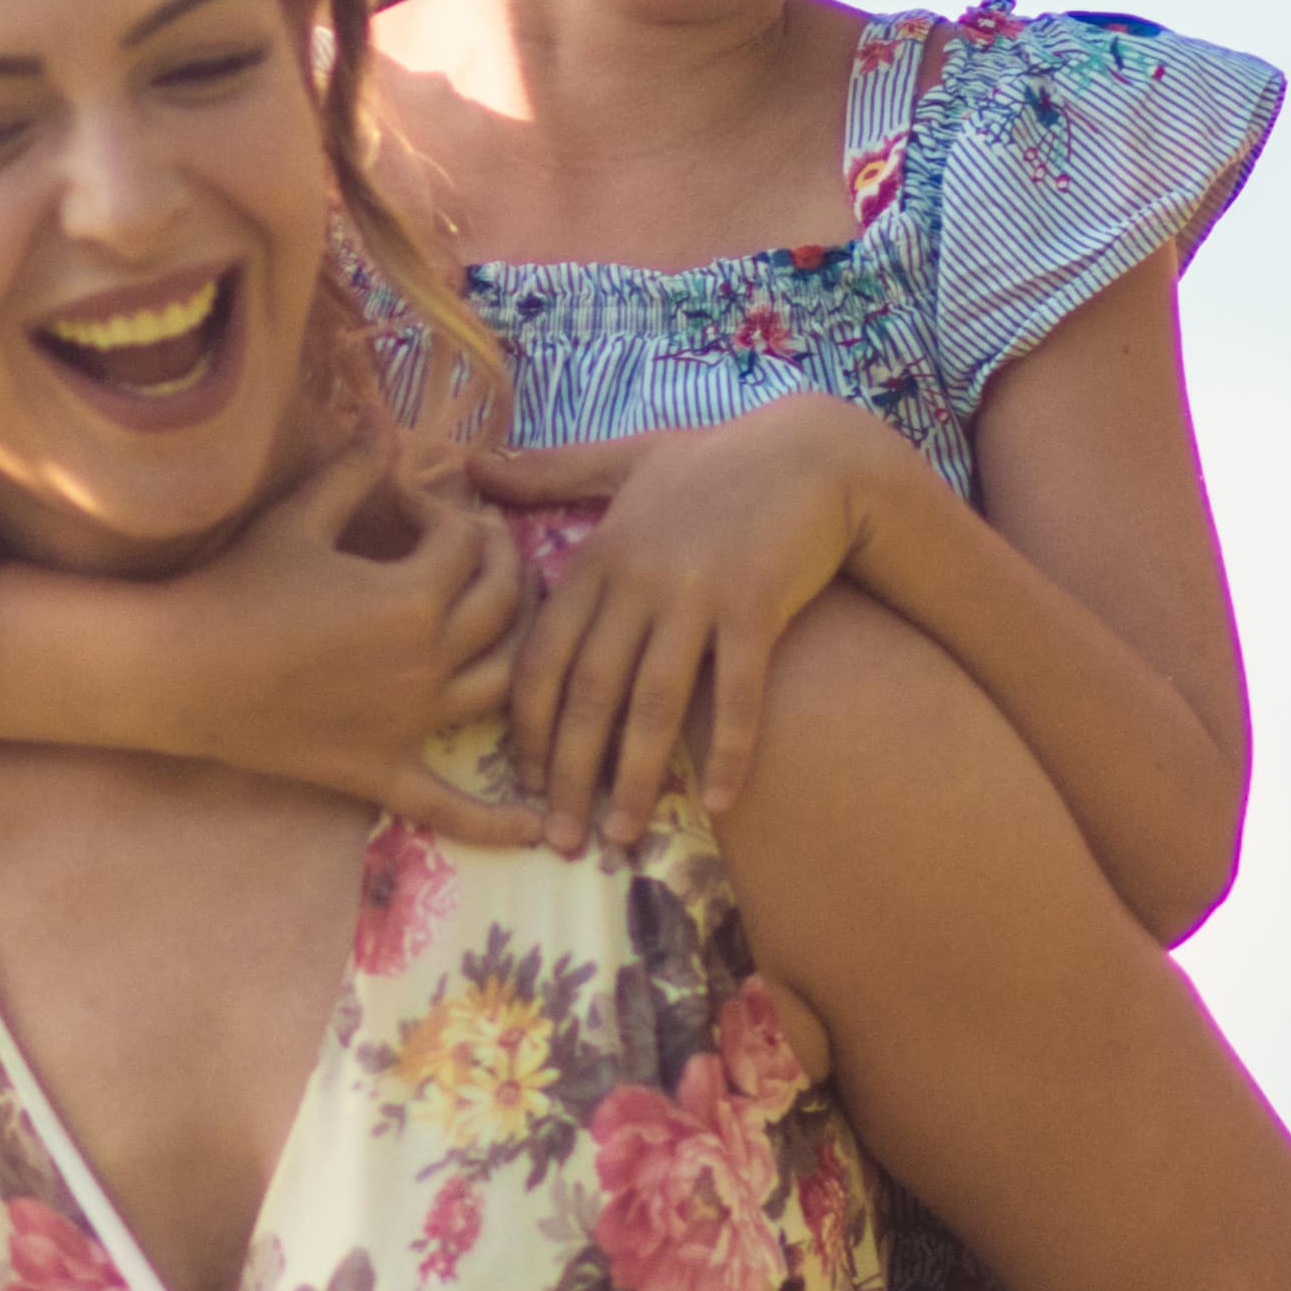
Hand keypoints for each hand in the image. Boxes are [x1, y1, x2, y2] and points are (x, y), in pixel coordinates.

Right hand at [0, 439, 531, 835]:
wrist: (179, 671)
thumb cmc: (236, 588)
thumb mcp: (298, 518)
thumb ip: (352, 471)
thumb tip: (383, 423)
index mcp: (415, 597)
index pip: (466, 542)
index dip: (449, 512)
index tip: (416, 505)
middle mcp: (431, 661)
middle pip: (504, 605)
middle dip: (502, 563)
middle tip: (479, 547)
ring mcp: (413, 722)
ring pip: (502, 684)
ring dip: (520, 651)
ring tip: (511, 626)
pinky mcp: (384, 769)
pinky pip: (450, 805)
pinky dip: (497, 823)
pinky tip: (537, 829)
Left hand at [473, 405, 892, 850]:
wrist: (815, 450)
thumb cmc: (720, 460)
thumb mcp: (627, 459)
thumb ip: (551, 472)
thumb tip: (475, 466)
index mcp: (600, 554)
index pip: (544, 655)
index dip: (529, 727)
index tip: (525, 783)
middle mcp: (637, 579)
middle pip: (589, 693)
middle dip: (569, 775)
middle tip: (558, 841)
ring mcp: (696, 594)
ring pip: (652, 705)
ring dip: (634, 780)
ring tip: (620, 838)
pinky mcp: (755, 606)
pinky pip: (736, 694)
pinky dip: (728, 752)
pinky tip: (718, 802)